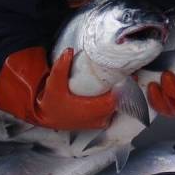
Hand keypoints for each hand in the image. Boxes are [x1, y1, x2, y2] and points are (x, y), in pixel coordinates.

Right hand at [0, 47, 116, 129]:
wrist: (45, 118)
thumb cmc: (51, 102)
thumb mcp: (54, 84)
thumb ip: (61, 68)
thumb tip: (69, 51)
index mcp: (90, 110)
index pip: (115, 98)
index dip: (124, 86)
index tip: (129, 74)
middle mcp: (97, 118)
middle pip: (119, 102)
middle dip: (123, 88)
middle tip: (124, 73)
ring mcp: (98, 122)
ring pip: (116, 108)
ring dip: (119, 95)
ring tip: (120, 80)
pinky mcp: (97, 123)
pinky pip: (111, 112)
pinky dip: (113, 102)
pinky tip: (111, 92)